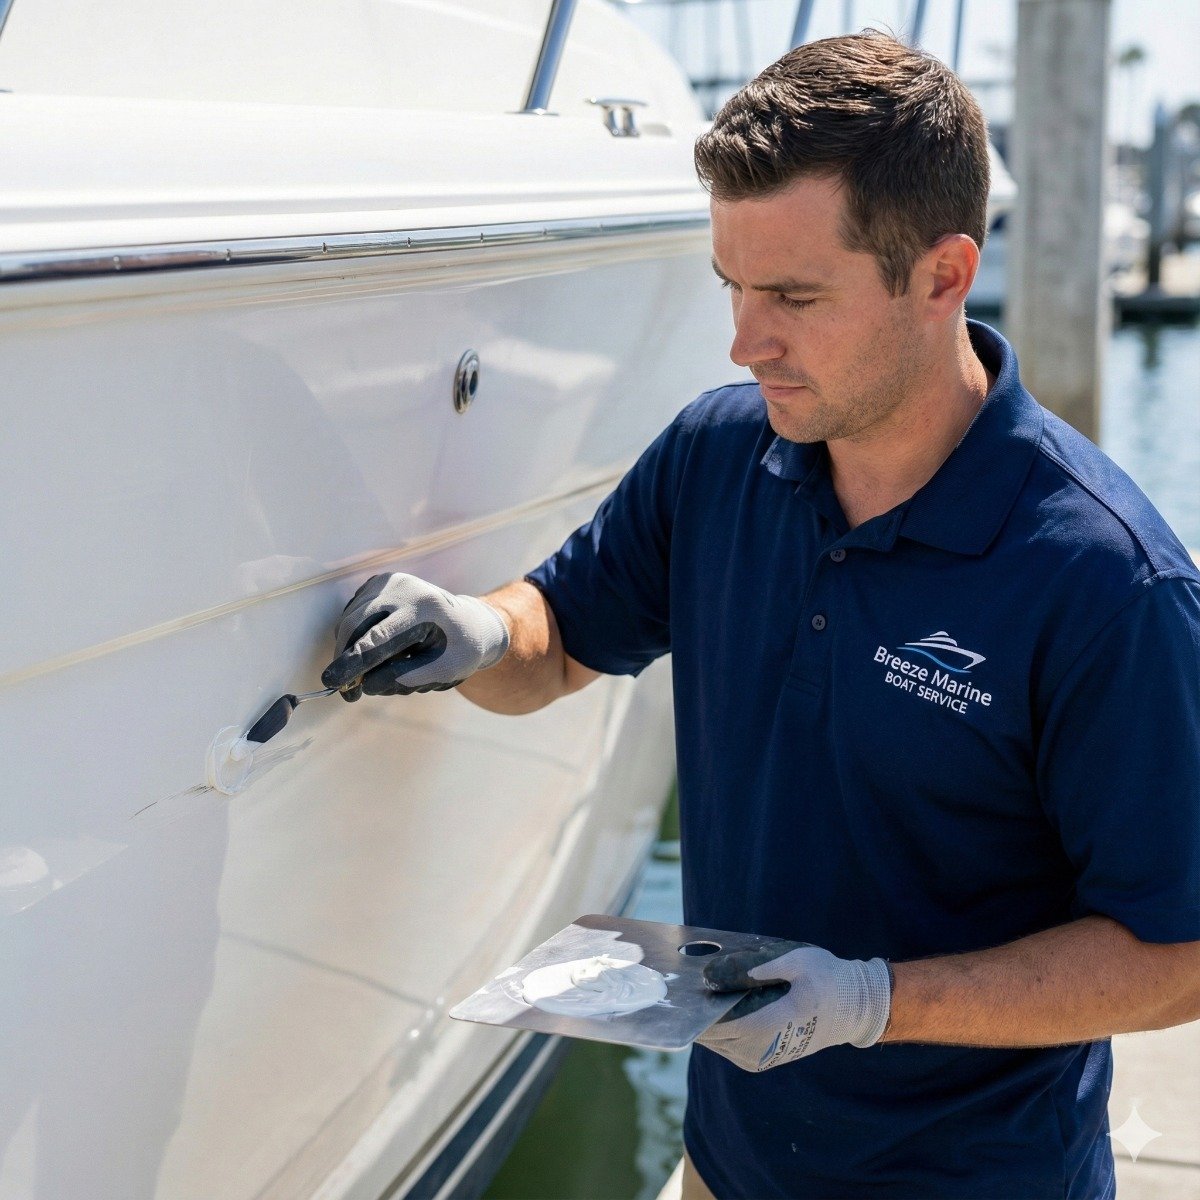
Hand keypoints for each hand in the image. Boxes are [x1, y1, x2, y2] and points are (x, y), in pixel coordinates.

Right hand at [320, 573, 509, 700]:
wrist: (469, 623)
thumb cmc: (461, 649)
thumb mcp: (446, 670)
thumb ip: (408, 678)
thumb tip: (367, 685)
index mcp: (425, 607)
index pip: (379, 637)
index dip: (353, 662)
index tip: (332, 682)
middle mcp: (403, 587)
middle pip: (355, 625)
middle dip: (346, 660)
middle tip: (349, 692)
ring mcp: (388, 582)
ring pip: (350, 621)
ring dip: (352, 651)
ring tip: (377, 670)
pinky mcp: (377, 584)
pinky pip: (353, 615)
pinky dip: (357, 638)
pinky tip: (380, 649)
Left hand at [696, 939, 891, 1071]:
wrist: (853, 1009)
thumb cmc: (827, 980)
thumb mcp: (796, 961)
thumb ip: (755, 967)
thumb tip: (713, 975)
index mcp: (770, 1024)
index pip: (717, 1024)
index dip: (694, 1007)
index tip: (677, 987)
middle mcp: (760, 1049)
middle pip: (711, 1033)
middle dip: (695, 1010)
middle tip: (680, 983)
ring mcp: (760, 1058)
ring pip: (716, 1041)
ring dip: (705, 1018)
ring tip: (696, 989)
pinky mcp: (760, 1059)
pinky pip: (727, 1044)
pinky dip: (717, 1025)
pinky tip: (715, 1002)